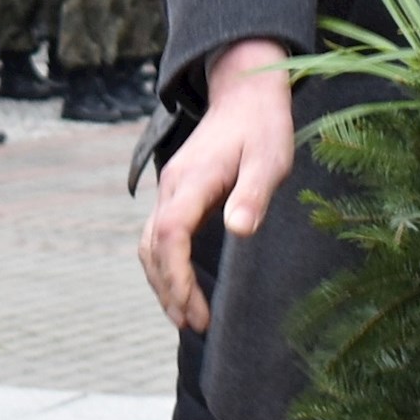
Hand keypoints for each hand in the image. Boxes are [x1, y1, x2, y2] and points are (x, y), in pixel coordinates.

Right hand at [138, 38, 292, 336]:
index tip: (194, 309)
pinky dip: (164, 266)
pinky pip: (159, 236)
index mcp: (192, 180)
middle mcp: (172, 187)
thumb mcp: (270, 158)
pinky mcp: (177, 193)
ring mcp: (170, 190)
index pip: (169, 234)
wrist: (245, 94)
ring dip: (162, 282)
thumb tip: (238, 231)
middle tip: (195, 325)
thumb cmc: (263, 127)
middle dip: (169, 290)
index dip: (176, 275)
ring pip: (149, 243)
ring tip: (186, 317)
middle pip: (153, 246)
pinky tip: (181, 287)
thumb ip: (254, 193)